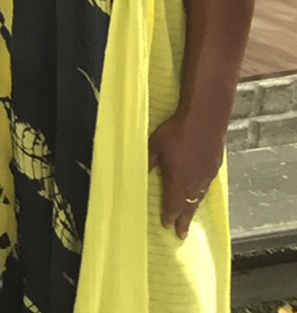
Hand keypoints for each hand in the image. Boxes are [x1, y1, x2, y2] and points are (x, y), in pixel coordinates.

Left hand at [149, 110, 225, 237]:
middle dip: (183, 220)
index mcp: (178, 180)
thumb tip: (139, 174)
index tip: (167, 227)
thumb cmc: (176, 132)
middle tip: (182, 235)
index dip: (169, 215)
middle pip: (188, 205)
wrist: (205, 119)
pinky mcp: (215, 166)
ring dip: (193, 209)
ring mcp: (207, 174)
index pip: (172, 203)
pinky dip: (201, 195)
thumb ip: (148, 162)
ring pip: (199, 197)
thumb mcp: (154, 146)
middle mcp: (194, 181)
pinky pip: (207, 186)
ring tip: (190, 218)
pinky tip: (200, 194)